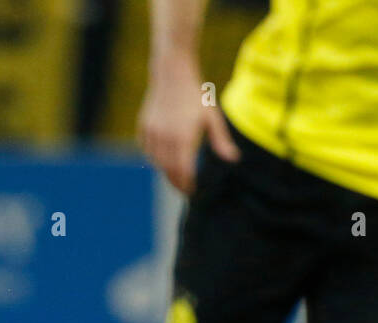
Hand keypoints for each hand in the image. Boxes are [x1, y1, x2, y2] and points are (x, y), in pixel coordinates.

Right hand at [137, 58, 238, 194]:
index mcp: (184, 137)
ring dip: (166, 171)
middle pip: (168, 170)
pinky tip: (164, 158)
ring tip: (175, 175)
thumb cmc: (196, 96)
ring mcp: (152, 134)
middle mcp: (166, 138)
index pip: (183, 170)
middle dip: (176, 182)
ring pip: (157, 162)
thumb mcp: (212, 117)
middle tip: (183, 189)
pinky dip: (155, 158)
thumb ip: (220, 140)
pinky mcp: (143, 129)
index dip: (187, 184)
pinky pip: (148, 151)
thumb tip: (233, 159)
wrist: (172, 75)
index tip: (191, 191)